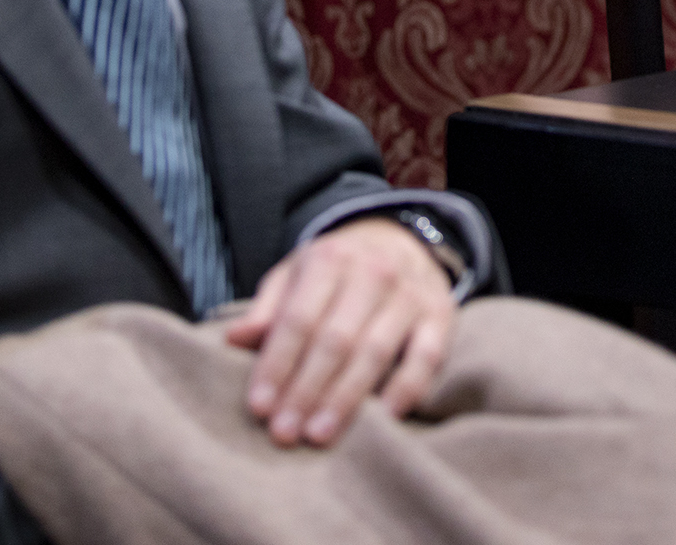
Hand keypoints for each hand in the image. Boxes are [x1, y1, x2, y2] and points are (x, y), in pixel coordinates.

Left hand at [225, 216, 456, 446]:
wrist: (401, 241)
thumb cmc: (337, 271)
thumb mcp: (296, 275)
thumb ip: (268, 308)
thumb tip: (233, 339)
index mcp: (330, 259)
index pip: (298, 319)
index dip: (277, 365)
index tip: (259, 407)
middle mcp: (373, 272)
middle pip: (335, 340)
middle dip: (306, 390)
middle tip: (284, 432)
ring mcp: (410, 294)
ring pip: (375, 352)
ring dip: (345, 399)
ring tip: (318, 435)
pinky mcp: (441, 315)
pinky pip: (426, 358)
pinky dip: (405, 390)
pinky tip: (382, 419)